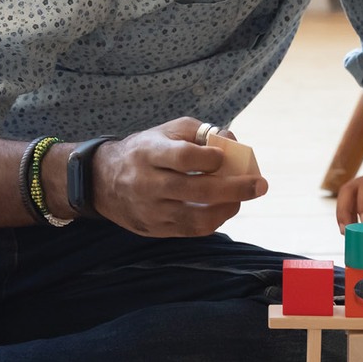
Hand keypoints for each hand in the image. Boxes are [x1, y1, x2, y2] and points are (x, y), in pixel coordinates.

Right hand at [93, 117, 266, 236]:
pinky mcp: (155, 229)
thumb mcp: (164, 132)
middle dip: (234, 188)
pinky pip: (191, 230)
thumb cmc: (144, 151)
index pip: (183, 157)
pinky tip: (224, 209)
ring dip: (227, 208)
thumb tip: (232, 141)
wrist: (102, 181)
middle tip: (260, 185)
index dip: (210, 158)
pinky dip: (214, 220)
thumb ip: (198, 132)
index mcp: (148, 153)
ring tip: (241, 198)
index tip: (224, 156)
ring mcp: (151, 210)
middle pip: (196, 190)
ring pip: (197, 217)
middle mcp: (147, 183)